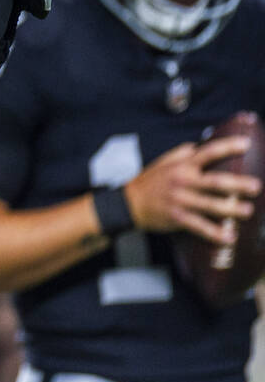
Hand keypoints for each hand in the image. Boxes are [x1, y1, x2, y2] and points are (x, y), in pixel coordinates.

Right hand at [122, 136, 260, 243]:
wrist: (129, 202)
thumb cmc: (150, 181)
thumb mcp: (164, 162)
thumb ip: (183, 153)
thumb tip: (201, 145)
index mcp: (182, 165)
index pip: (207, 152)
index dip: (227, 147)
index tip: (246, 144)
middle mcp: (182, 180)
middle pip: (214, 182)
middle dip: (237, 184)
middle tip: (256, 186)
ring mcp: (180, 199)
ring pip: (210, 205)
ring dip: (231, 209)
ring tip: (248, 211)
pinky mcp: (177, 217)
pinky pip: (199, 226)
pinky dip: (214, 233)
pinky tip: (228, 238)